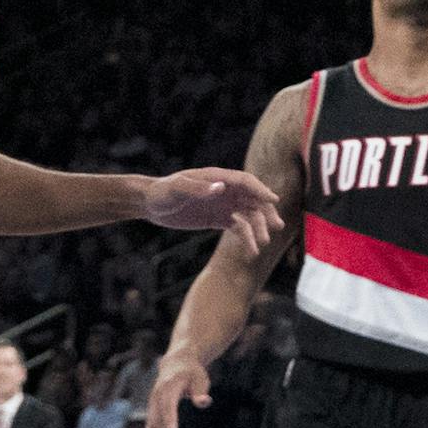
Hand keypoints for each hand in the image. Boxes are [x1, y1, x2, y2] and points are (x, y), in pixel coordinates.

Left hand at [143, 168, 283, 248]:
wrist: (151, 204)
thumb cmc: (163, 192)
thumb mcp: (177, 189)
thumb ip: (198, 188)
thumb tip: (221, 188)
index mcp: (219, 178)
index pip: (245, 182)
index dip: (260, 190)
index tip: (273, 200)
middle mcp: (226, 190)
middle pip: (253, 199)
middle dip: (266, 212)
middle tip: (277, 226)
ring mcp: (224, 205)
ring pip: (249, 215)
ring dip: (258, 227)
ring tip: (264, 243)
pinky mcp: (219, 219)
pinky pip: (238, 227)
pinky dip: (247, 237)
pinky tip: (252, 250)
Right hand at [144, 353, 210, 427]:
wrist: (174, 364)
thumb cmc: (191, 372)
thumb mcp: (200, 377)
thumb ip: (200, 391)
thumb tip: (204, 402)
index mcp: (168, 388)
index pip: (168, 408)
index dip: (169, 424)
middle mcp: (156, 399)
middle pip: (156, 425)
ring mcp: (151, 407)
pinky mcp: (151, 414)